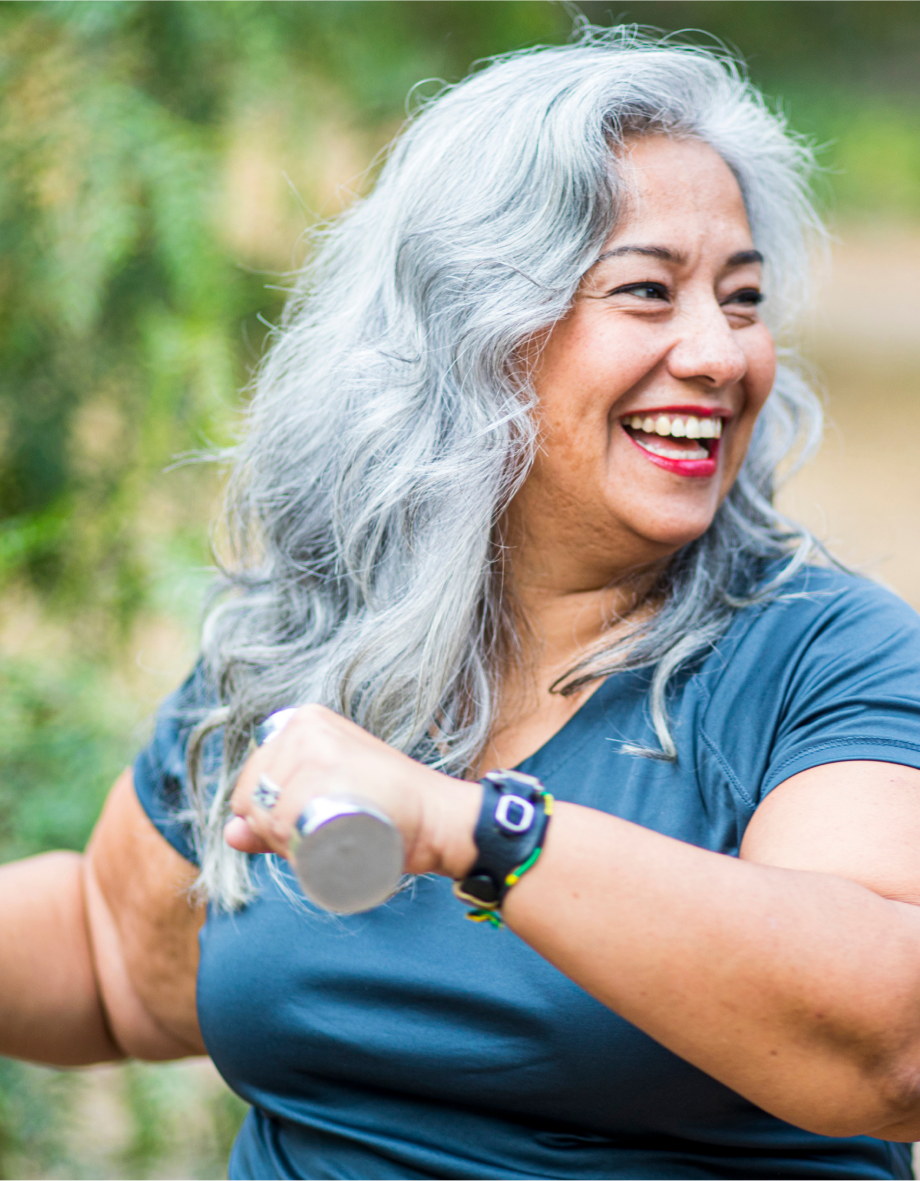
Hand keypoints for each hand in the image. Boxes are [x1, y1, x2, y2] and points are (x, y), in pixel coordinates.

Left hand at [224, 705, 480, 879]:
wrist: (435, 816)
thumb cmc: (386, 809)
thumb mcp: (327, 799)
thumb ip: (275, 815)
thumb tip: (231, 834)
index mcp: (302, 722)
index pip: (254, 781)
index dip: (270, 815)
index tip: (309, 824)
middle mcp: (303, 726)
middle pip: (255, 796)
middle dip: (275, 831)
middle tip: (321, 838)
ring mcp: (313, 744)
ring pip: (267, 812)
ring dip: (285, 842)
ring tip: (326, 840)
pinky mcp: (324, 765)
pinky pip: (281, 817)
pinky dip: (289, 841)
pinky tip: (319, 840)